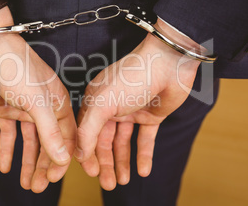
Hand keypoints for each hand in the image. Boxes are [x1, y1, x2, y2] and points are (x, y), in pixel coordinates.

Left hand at [0, 7, 75, 192]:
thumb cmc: (17, 68)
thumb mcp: (37, 102)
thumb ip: (50, 132)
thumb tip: (63, 158)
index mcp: (58, 104)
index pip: (66, 138)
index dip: (61, 160)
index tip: (53, 179)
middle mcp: (44, 108)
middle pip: (47, 143)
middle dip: (42, 166)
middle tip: (37, 187)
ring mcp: (24, 108)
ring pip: (29, 141)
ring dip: (27, 162)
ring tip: (25, 183)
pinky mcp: (6, 108)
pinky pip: (9, 134)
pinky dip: (8, 150)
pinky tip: (6, 166)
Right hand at [75, 18, 199, 189]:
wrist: (169, 63)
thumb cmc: (133, 76)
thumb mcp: (103, 103)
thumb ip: (89, 129)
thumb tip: (78, 152)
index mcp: (95, 102)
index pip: (86, 133)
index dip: (87, 154)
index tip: (90, 173)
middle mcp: (111, 108)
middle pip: (104, 141)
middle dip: (105, 163)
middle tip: (107, 184)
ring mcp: (131, 112)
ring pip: (123, 143)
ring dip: (122, 162)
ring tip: (123, 181)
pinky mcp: (150, 116)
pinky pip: (145, 140)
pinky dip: (143, 155)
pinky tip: (143, 171)